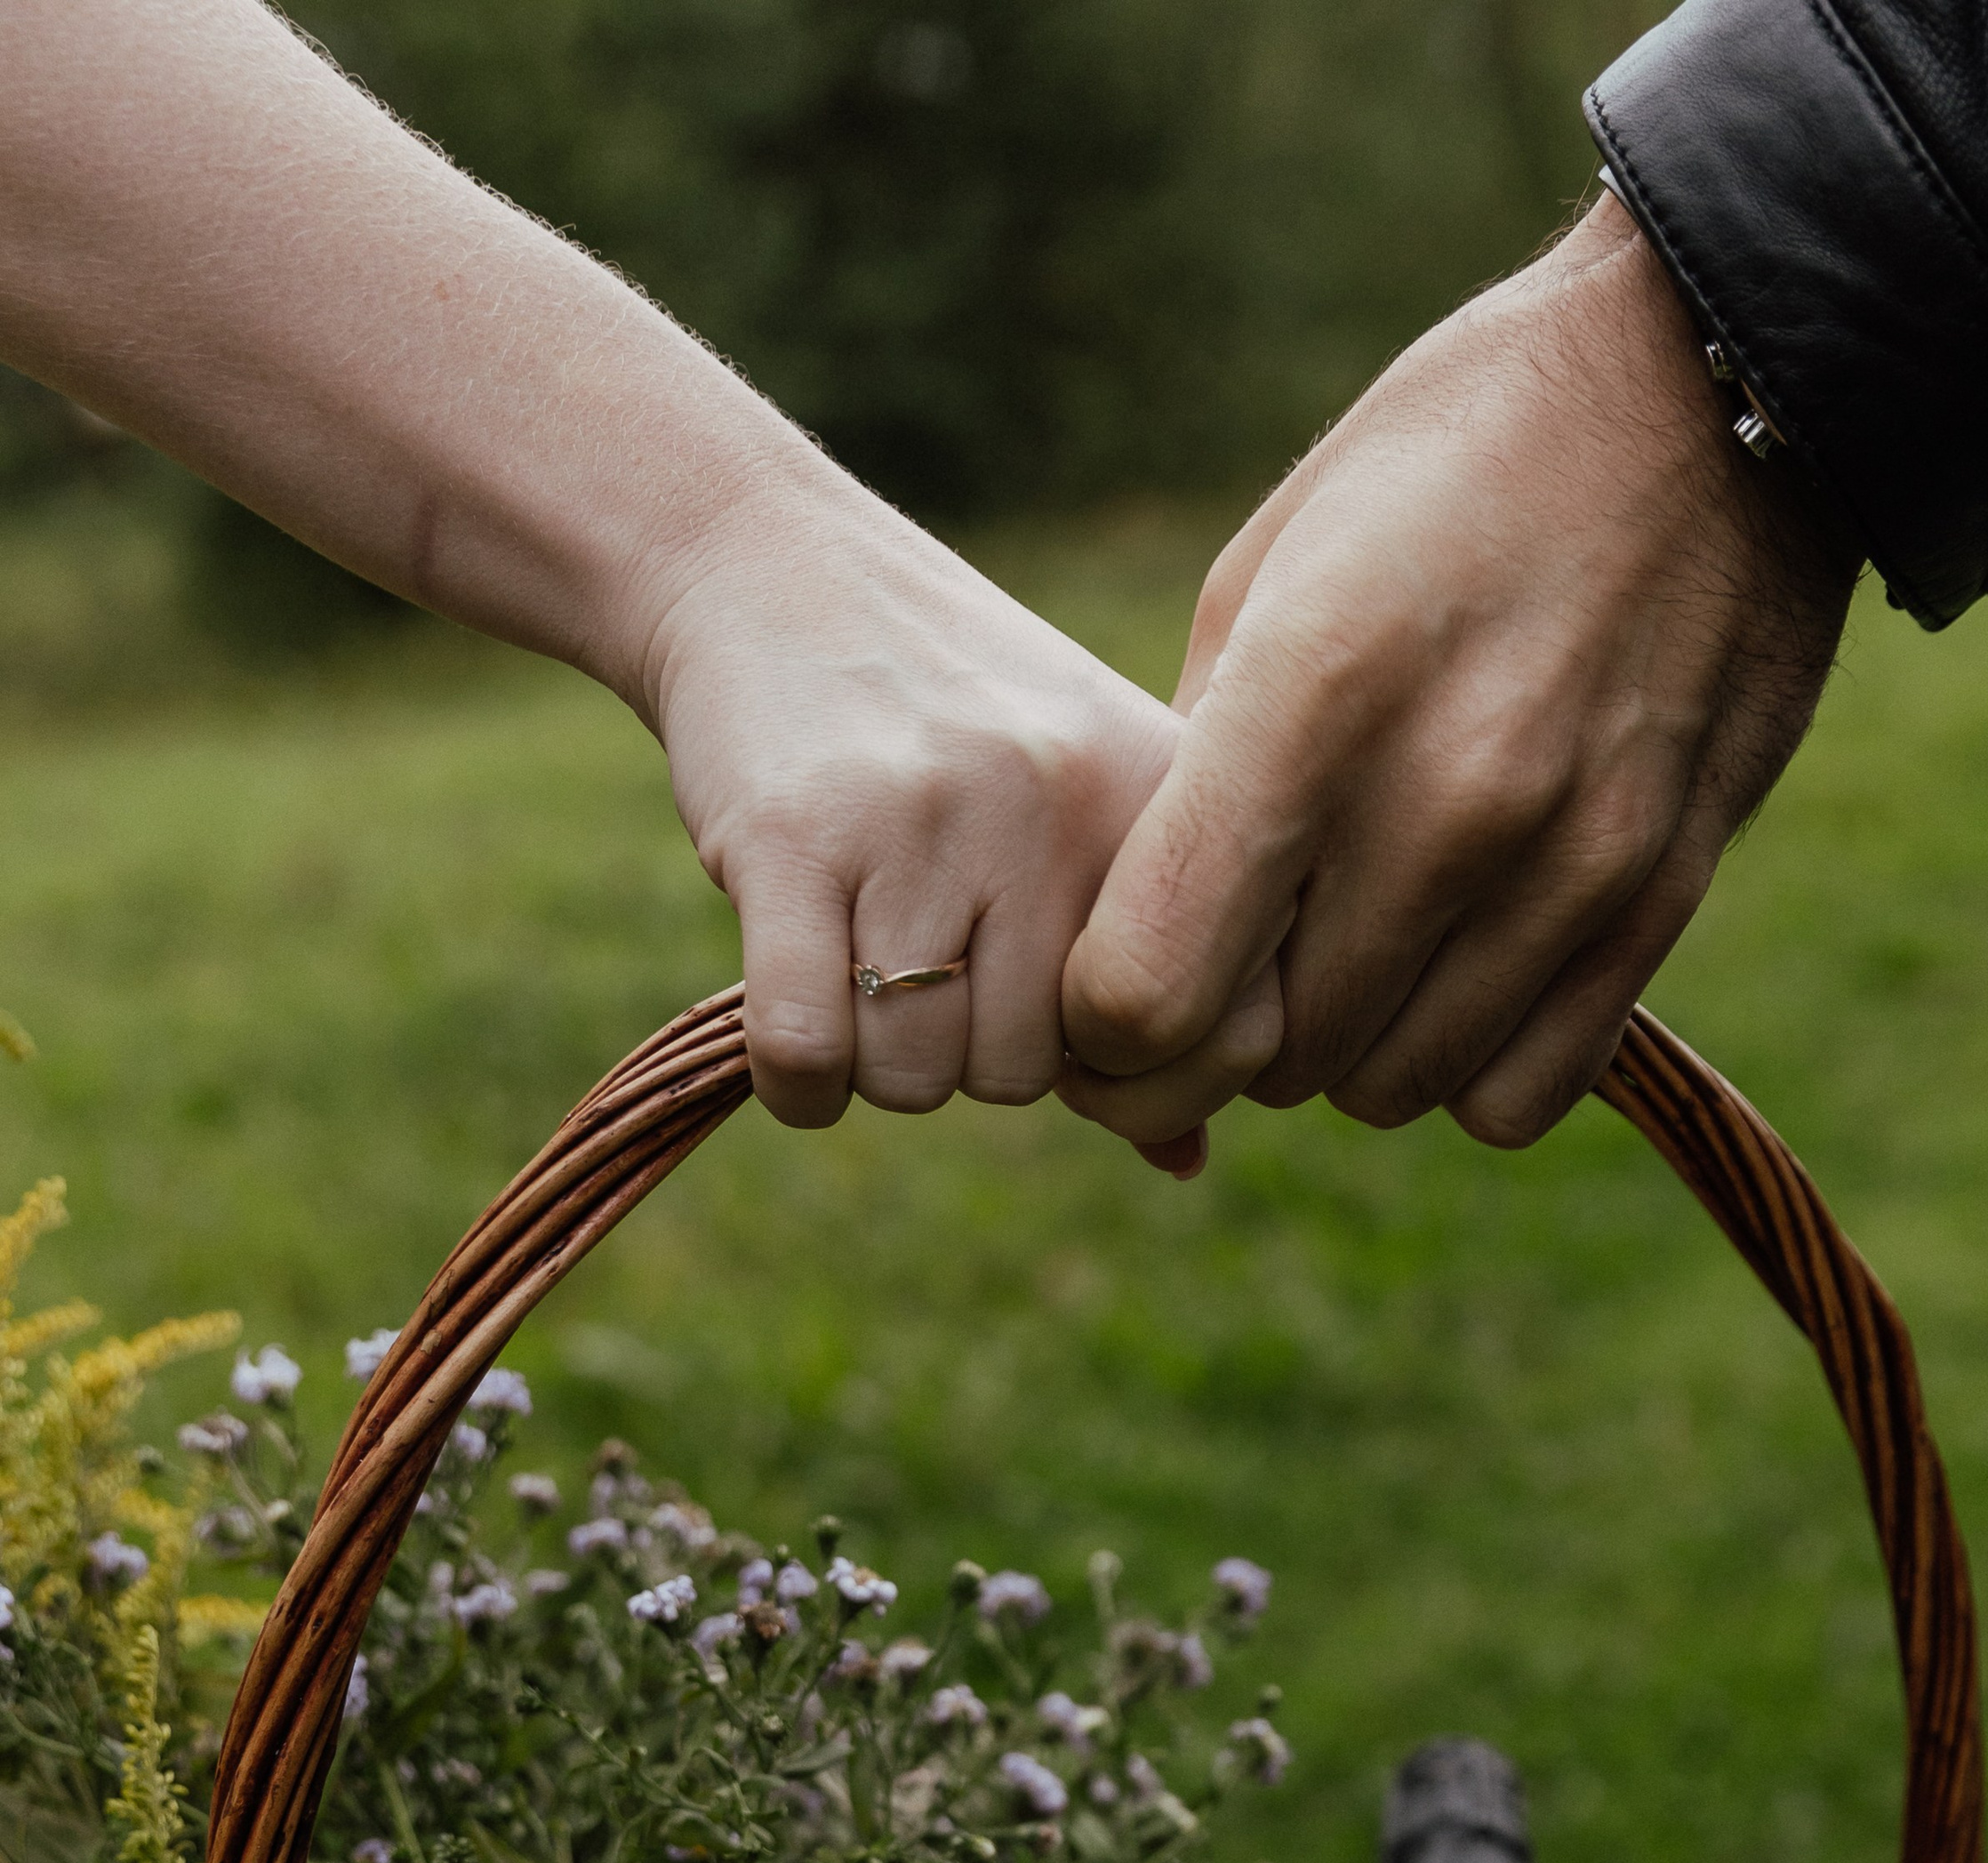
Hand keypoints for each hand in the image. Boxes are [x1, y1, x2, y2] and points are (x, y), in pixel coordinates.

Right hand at [641, 460, 1275, 1158]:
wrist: (768, 567)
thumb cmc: (947, 723)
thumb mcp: (1083, 804)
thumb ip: (1145, 971)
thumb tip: (1186, 1161)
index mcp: (1161, 795)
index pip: (1213, 1035)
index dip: (1131, 1076)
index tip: (1064, 1029)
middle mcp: (1058, 802)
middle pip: (1031, 1075)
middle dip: (970, 1058)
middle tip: (929, 969)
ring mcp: (925, 816)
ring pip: (918, 1077)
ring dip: (876, 1065)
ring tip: (862, 966)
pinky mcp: (791, 837)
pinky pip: (810, 1052)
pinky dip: (797, 1082)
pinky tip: (798, 1041)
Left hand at [1059, 197, 1859, 1151]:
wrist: (1715, 381)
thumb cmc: (1455, 457)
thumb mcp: (1277, 565)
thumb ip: (1202, 761)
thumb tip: (1144, 924)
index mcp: (1312, 697)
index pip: (1151, 992)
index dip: (1110, 1024)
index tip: (1123, 983)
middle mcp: (1446, 801)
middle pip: (1272, 1058)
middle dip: (1234, 1028)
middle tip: (1255, 941)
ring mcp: (1568, 859)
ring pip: (1389, 1089)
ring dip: (1351, 1048)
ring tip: (1361, 942)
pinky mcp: (1660, 893)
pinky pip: (1516, 1094)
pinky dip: (1467, 1066)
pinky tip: (1459, 977)